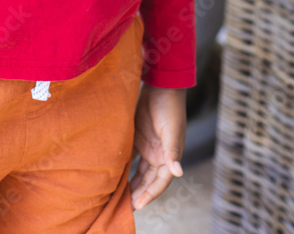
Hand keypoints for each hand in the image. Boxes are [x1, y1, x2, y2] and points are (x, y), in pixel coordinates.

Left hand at [129, 84, 185, 211]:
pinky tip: (114, 174)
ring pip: (139, 172)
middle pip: (148, 180)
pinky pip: (131, 157)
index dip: (149, 194)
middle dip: (138, 193)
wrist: (160, 86)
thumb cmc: (170, 108)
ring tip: (119, 195)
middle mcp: (159, 155)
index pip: (160, 183)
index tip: (137, 205)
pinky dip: (124, 166)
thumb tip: (179, 172)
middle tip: (125, 206)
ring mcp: (148, 147)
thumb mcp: (172, 130)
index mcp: (169, 157)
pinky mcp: (138, 137)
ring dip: (132, 183)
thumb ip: (173, 152)